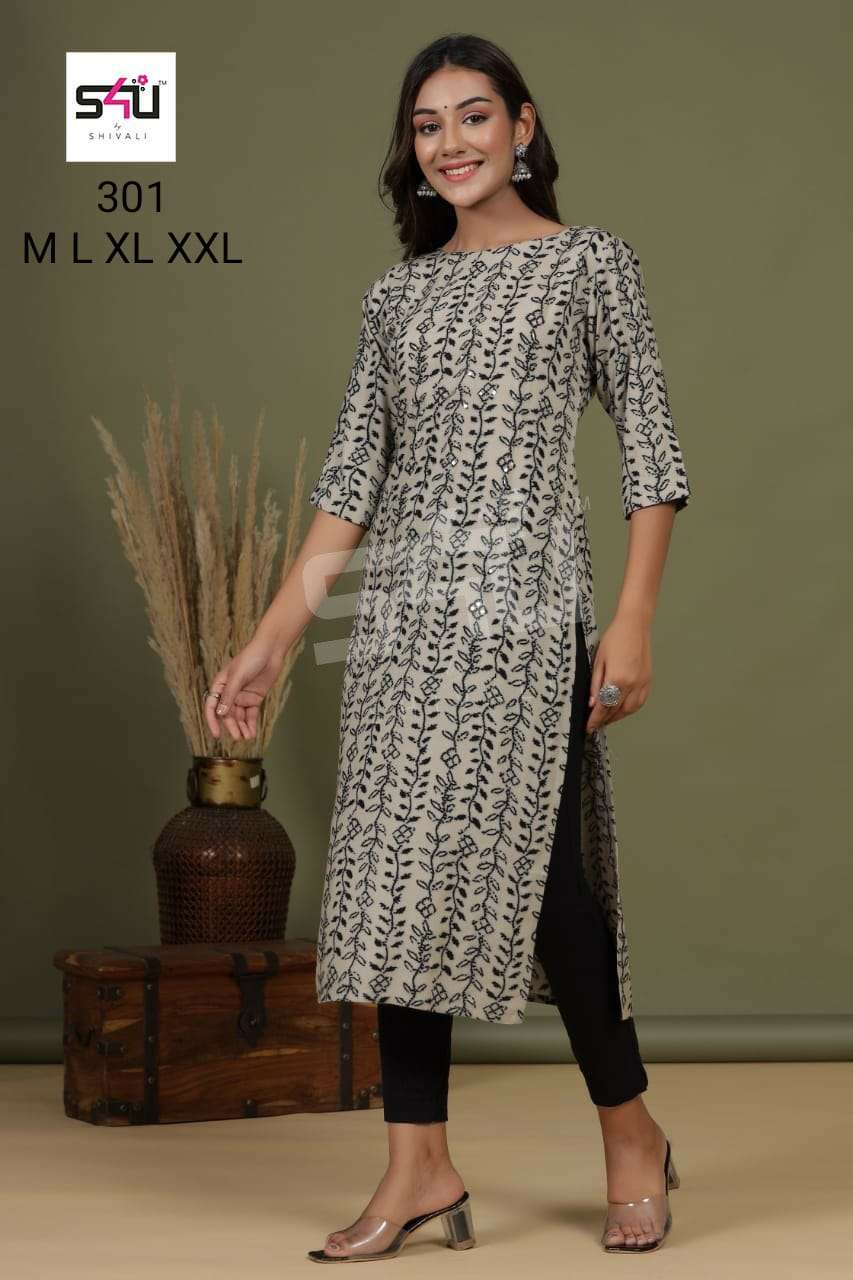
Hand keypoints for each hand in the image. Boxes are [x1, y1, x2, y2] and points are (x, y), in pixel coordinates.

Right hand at [204, 637, 286, 742]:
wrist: (271, 651)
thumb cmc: (251, 658)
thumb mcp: (238, 677)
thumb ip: (229, 696)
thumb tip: (220, 714)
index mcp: (220, 685)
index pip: (212, 706)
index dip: (212, 721)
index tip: (216, 734)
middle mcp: (230, 692)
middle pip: (227, 714)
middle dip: (232, 726)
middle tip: (237, 737)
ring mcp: (242, 696)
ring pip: (239, 716)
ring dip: (242, 727)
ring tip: (246, 737)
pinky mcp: (255, 698)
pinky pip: (251, 714)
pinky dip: (251, 723)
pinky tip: (252, 732)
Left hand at [585, 613, 651, 731]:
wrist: (635, 626)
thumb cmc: (614, 638)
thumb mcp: (598, 660)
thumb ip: (595, 684)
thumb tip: (593, 703)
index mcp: (617, 679)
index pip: (604, 706)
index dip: (595, 719)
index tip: (588, 727)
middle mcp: (632, 684)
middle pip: (617, 710)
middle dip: (605, 720)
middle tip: (595, 724)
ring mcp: (642, 683)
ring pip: (630, 709)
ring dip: (618, 716)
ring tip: (607, 718)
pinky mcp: (648, 680)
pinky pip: (640, 702)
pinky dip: (630, 709)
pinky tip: (622, 708)